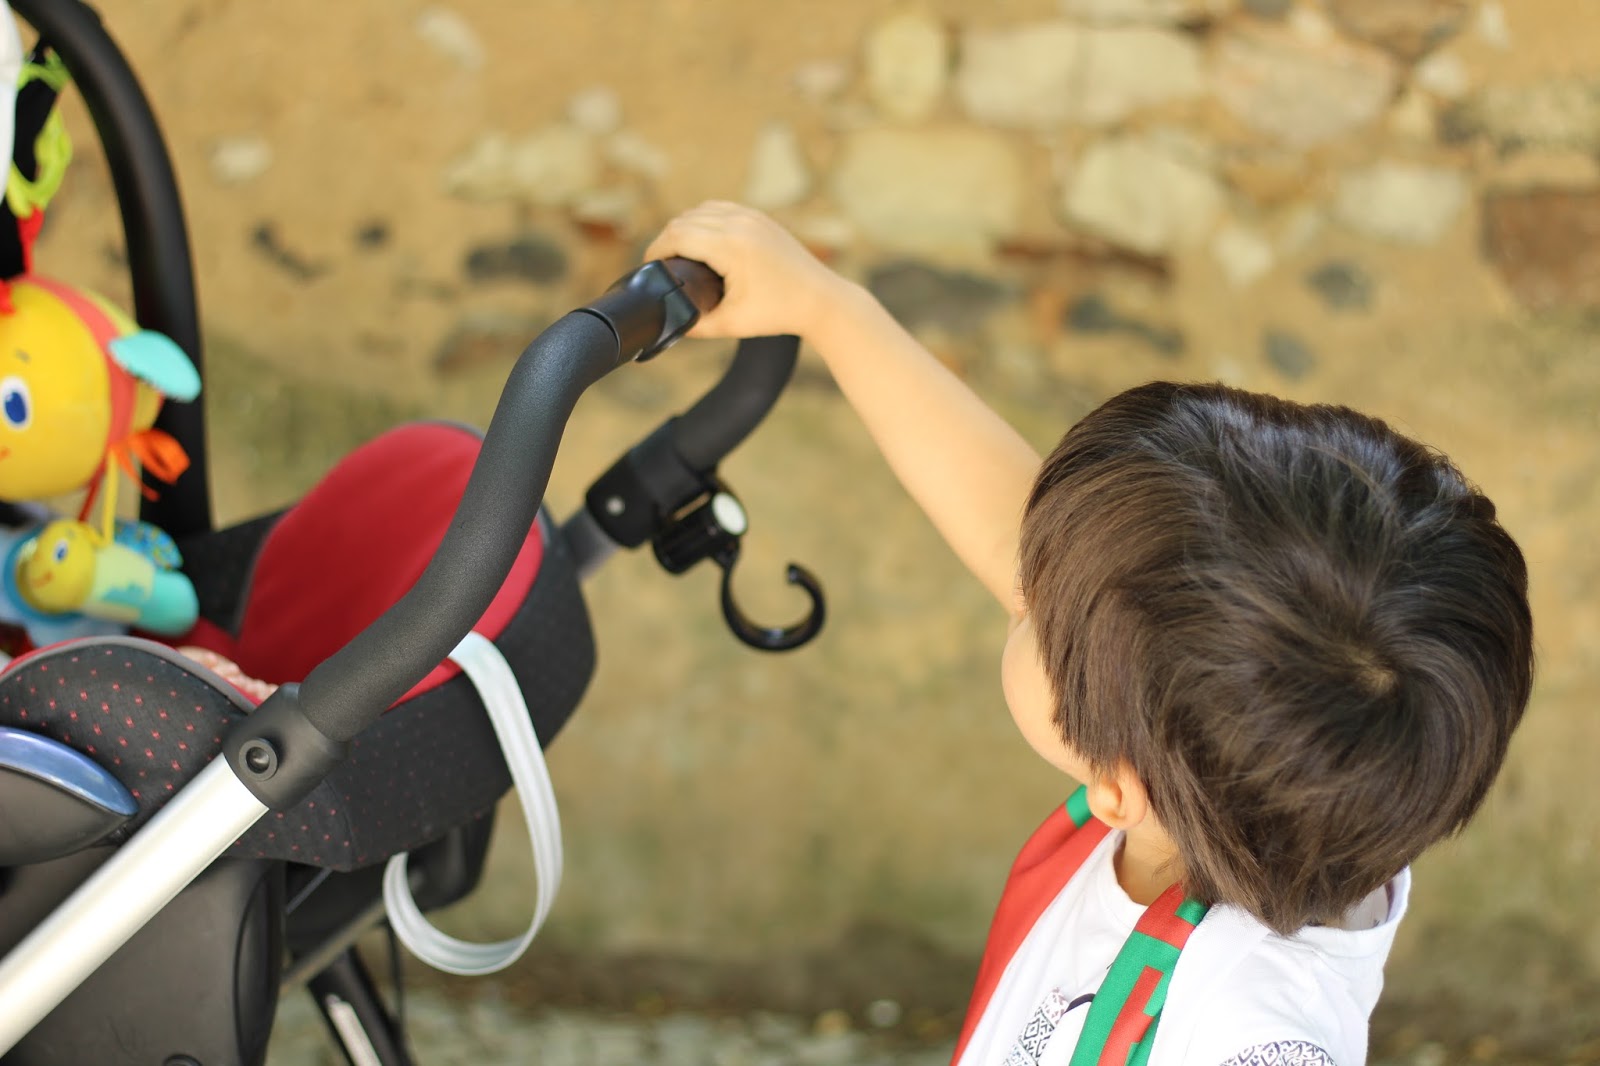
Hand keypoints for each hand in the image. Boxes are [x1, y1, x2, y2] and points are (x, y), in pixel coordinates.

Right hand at [643, 201, 845, 339]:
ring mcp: (752, 216)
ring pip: (700, 210)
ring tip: (676, 252)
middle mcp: (740, 223)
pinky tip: (700, 240)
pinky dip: (704, 220)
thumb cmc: (779, 313)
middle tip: (659, 264)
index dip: (656, 251)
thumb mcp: (731, 324)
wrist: (821, 300)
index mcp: (731, 246)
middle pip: (684, 220)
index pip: (677, 236)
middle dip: (666, 240)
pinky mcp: (760, 217)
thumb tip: (670, 323)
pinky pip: (720, 208)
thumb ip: (695, 325)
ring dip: (684, 227)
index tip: (648, 268)